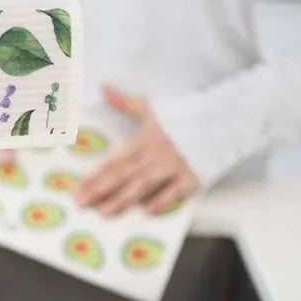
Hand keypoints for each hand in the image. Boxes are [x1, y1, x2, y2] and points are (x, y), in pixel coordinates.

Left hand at [75, 86, 199, 214]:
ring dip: (122, 199)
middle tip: (81, 204)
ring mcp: (173, 167)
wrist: (223, 117)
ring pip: (143, 185)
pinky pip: (174, 191)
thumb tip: (103, 88)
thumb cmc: (186, 114)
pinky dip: (161, 201)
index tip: (77, 189)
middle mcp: (155, 155)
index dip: (94, 176)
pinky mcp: (192, 176)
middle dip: (100, 190)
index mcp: (144, 141)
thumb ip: (124, 102)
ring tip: (104, 212)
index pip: (113, 162)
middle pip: (122, 176)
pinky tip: (147, 212)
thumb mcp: (151, 107)